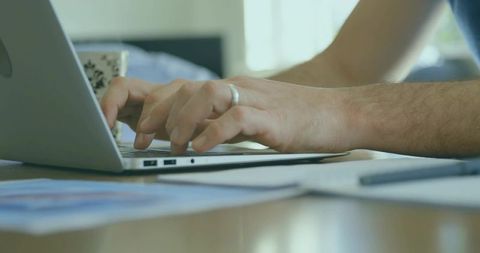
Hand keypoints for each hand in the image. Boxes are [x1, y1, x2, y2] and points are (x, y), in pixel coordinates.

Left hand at [102, 76, 353, 153]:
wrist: (340, 113)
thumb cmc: (300, 118)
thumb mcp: (255, 117)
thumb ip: (227, 122)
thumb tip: (197, 138)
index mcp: (234, 88)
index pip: (184, 88)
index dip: (158, 108)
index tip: (143, 132)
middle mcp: (240, 88)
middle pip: (187, 89)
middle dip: (160, 115)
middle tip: (148, 142)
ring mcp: (256, 100)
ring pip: (207, 95)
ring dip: (183, 120)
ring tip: (175, 145)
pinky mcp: (272, 118)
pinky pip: (236, 118)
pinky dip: (214, 133)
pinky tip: (202, 148)